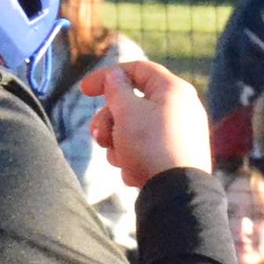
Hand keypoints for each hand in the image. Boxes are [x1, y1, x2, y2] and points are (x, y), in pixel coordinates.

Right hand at [86, 57, 208, 183]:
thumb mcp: (127, 111)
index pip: (137, 69)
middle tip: (98, 136)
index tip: (84, 90)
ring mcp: (178, 134)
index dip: (107, 76)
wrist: (177, 194)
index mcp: (173, 90)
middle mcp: (180, 108)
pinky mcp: (174, 156)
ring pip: (134, 128)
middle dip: (109, 120)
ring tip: (120, 159)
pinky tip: (134, 173)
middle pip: (132, 103)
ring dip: (118, 142)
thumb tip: (115, 76)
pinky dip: (133, 157)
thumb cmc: (151, 146)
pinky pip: (145, 149)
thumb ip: (116, 89)